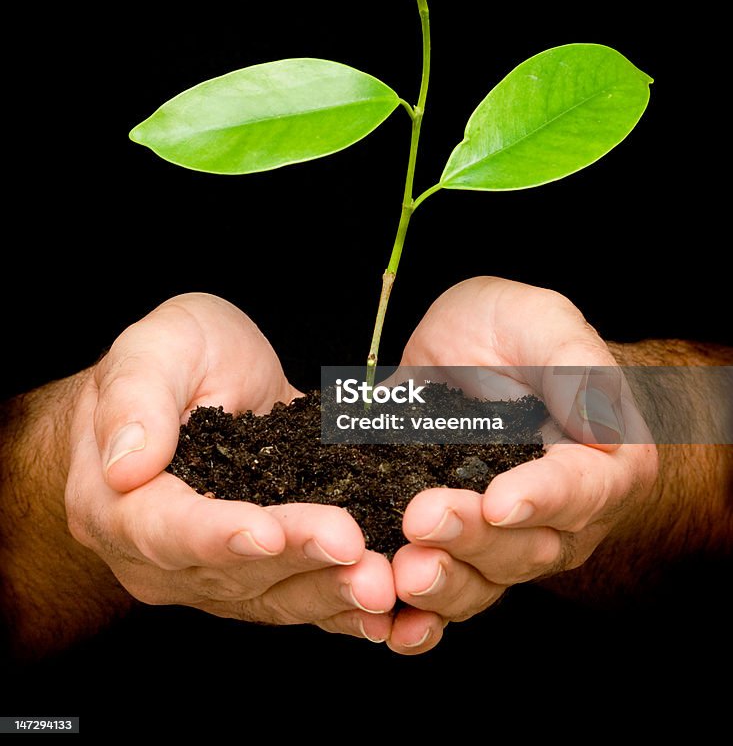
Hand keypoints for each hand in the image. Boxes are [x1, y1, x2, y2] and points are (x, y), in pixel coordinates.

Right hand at [65, 293, 393, 641]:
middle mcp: (160, 555)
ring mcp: (211, 572)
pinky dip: (342, 605)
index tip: (267, 532)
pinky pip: (299, 596)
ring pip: (272, 594)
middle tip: (354, 549)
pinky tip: (387, 610)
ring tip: (380, 584)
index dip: (218, 534)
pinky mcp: (259, 574)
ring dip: (329, 592)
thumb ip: (136, 400)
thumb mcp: (150, 351)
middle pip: (231, 570)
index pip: (166, 529)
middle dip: (298, 560)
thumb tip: (126, 464)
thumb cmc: (167, 359)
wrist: (189, 384)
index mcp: (120, 502)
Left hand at [387, 276, 657, 653]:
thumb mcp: (544, 321)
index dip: (541, 499)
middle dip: (474, 540)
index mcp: (601, 463)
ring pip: (482, 581)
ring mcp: (504, 541)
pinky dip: (416, 618)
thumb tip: (598, 425)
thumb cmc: (518, 332)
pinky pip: (441, 595)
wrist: (471, 353)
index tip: (500, 501)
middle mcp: (560, 517)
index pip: (580, 489)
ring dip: (442, 584)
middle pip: (526, 547)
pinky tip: (387, 625)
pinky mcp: (453, 548)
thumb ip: (574, 365)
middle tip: (424, 519)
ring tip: (403, 571)